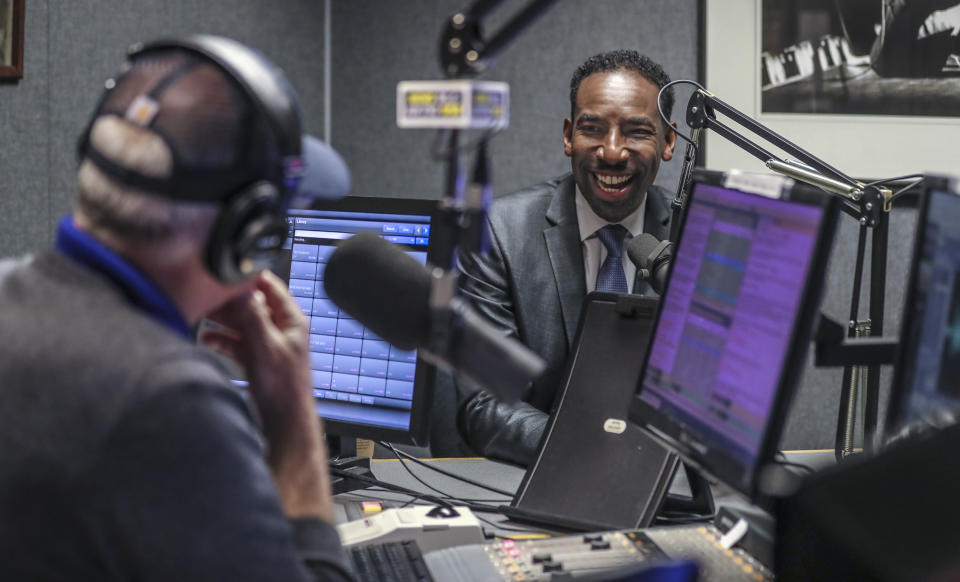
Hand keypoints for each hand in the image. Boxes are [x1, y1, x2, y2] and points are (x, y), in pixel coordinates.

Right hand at [202, 270, 310, 419]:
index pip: (270, 287)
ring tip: (201, 315)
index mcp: (290, 320)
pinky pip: (234, 341)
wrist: (284, 418)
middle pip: (251, 304)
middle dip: (228, 301)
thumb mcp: (267, 347)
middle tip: (206, 297)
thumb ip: (255, 319)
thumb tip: (244, 293)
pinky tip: (206, 339)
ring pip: (240, 322)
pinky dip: (221, 339)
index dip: (249, 278)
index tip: (226, 274)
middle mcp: (278, 327)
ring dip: (221, 320)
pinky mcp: (253, 355)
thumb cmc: (285, 387)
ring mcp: (265, 341)